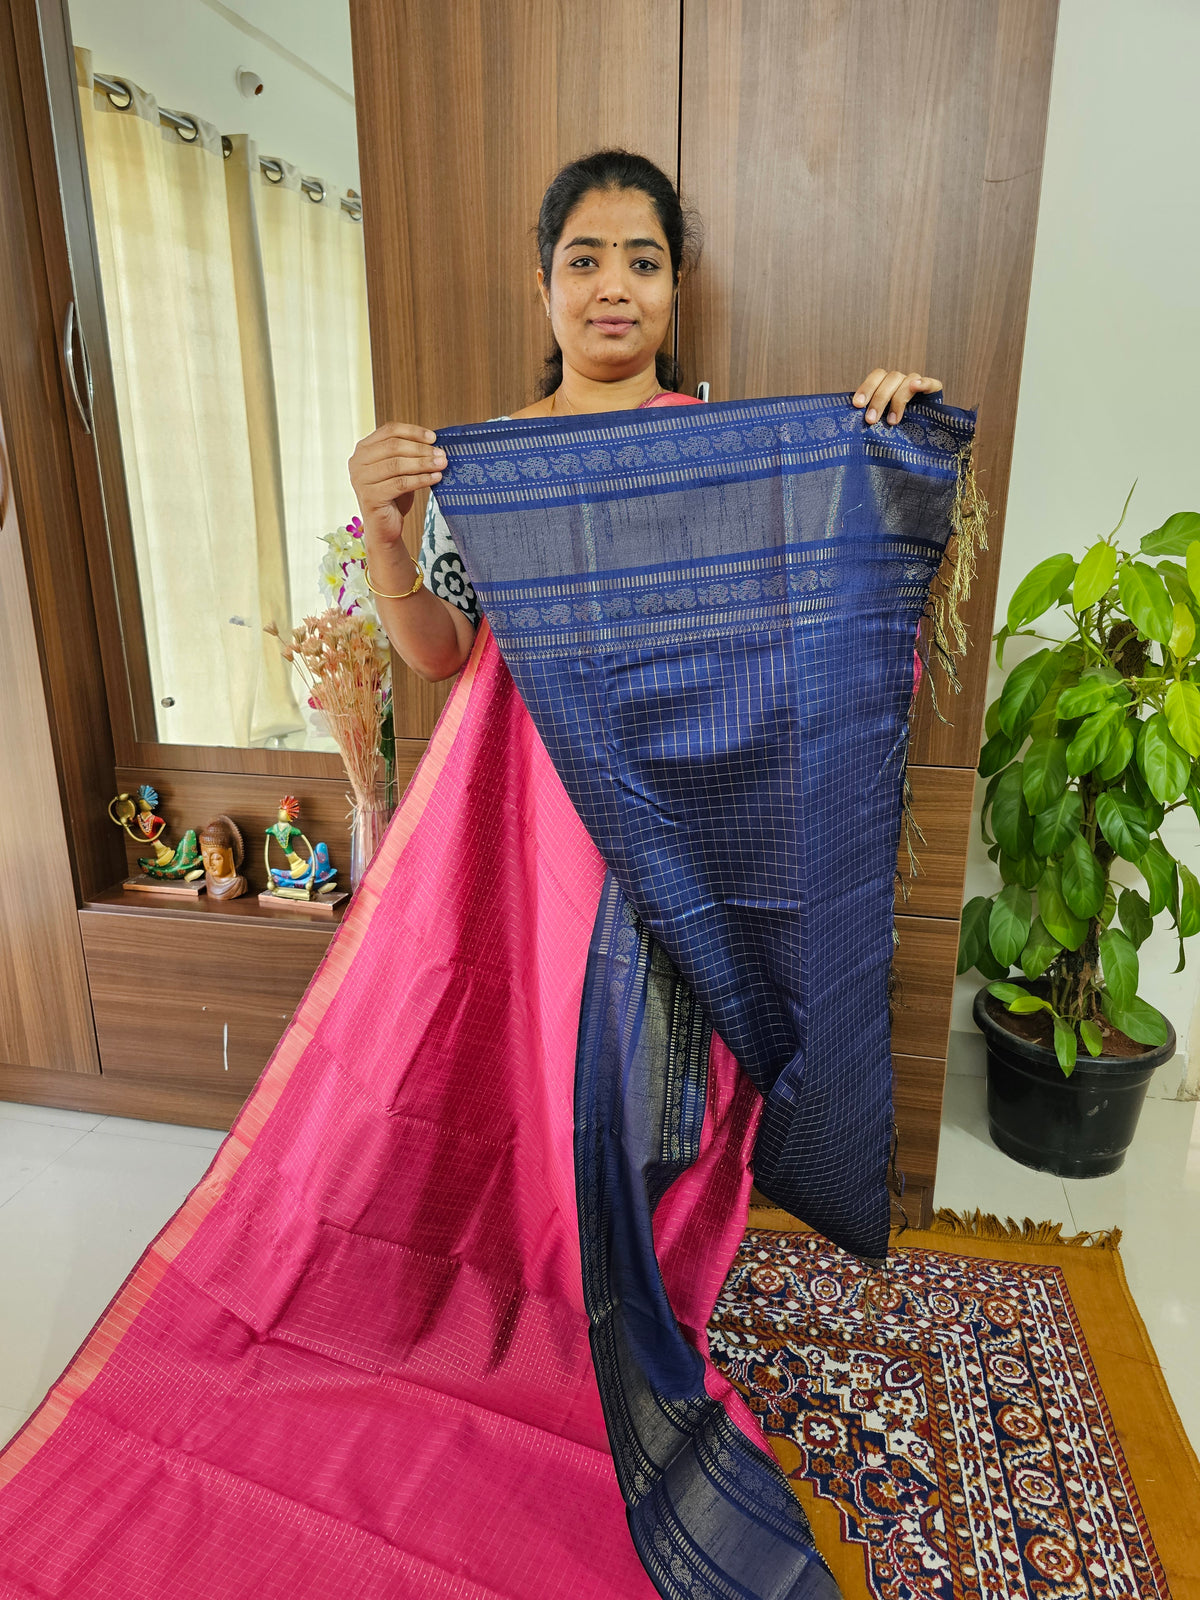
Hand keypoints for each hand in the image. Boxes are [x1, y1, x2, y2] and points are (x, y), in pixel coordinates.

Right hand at [348, 422, 446, 547]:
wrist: (384, 527)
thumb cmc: (393, 496)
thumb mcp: (399, 469)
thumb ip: (408, 453)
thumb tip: (434, 443)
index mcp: (363, 449)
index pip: (389, 430)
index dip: (413, 431)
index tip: (433, 437)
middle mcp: (358, 462)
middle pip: (394, 446)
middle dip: (421, 449)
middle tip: (441, 454)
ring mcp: (361, 479)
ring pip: (397, 464)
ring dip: (423, 463)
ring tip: (441, 464)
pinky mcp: (370, 496)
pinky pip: (400, 483)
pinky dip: (421, 479)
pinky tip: (435, 478)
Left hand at [851, 369, 942, 426]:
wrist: (924, 436)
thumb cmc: (895, 429)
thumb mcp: (879, 421)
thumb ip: (870, 415)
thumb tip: (849, 420)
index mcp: (886, 384)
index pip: (877, 376)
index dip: (867, 388)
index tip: (857, 405)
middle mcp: (901, 381)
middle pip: (889, 379)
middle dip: (878, 399)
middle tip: (871, 420)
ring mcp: (917, 383)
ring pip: (906, 380)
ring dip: (897, 400)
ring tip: (892, 421)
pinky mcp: (934, 389)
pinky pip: (931, 382)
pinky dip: (922, 383)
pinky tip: (915, 387)